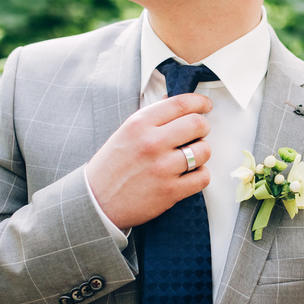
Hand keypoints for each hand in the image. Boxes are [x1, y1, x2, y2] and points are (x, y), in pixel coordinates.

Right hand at [86, 93, 211, 230]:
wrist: (98, 201)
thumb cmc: (112, 166)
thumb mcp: (126, 132)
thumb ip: (152, 118)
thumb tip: (178, 105)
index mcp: (140, 124)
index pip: (180, 104)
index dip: (199, 102)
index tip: (205, 106)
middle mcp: (152, 143)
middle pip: (198, 124)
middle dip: (203, 128)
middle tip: (198, 133)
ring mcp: (162, 168)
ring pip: (203, 151)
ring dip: (201, 153)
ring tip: (189, 157)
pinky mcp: (170, 191)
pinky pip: (202, 177)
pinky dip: (200, 175)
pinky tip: (189, 174)